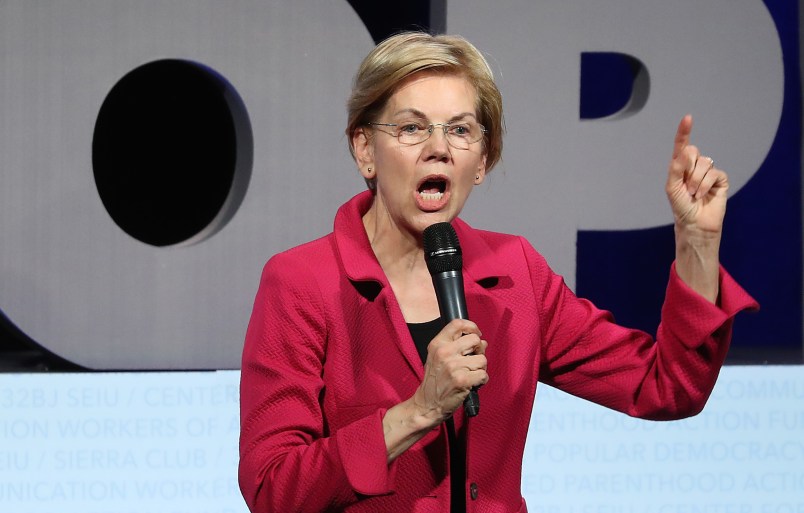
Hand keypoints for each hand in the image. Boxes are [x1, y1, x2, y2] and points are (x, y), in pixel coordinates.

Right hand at [414, 318, 487, 421]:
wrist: (427, 404)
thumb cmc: (435, 380)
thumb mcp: (438, 357)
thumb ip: (457, 346)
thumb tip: (482, 342)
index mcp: (437, 344)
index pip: (457, 323)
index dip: (472, 327)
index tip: (476, 334)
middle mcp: (444, 352)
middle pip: (475, 340)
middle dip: (479, 350)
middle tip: (473, 359)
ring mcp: (453, 366)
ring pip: (482, 359)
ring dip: (481, 368)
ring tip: (471, 374)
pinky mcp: (462, 380)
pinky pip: (483, 374)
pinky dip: (482, 380)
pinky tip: (473, 383)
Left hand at [666, 114, 728, 235]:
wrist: (695, 223)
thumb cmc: (681, 206)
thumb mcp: (672, 187)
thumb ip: (676, 168)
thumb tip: (685, 150)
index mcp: (680, 166)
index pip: (682, 146)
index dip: (684, 132)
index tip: (688, 118)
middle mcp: (694, 166)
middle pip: (693, 152)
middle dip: (687, 169)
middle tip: (686, 186)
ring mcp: (708, 172)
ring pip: (704, 163)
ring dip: (696, 181)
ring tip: (693, 194)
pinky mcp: (720, 179)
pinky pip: (714, 173)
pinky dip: (705, 185)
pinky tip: (702, 195)